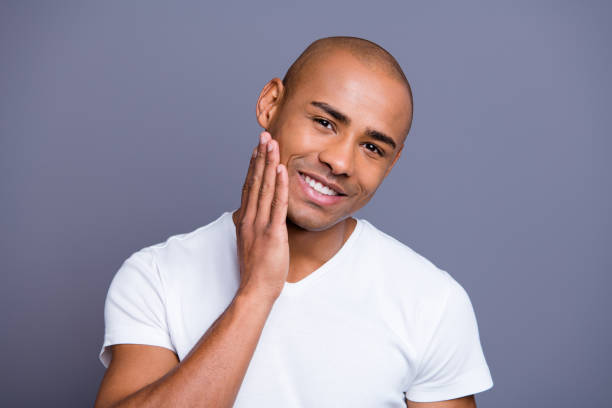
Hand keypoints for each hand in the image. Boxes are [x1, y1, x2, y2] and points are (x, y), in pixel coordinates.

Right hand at [234, 131, 288, 301]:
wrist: (255, 289)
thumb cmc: (256, 270)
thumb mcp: (251, 243)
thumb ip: (252, 226)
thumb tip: (254, 217)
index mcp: (245, 220)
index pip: (249, 187)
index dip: (253, 166)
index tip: (256, 149)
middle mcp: (249, 218)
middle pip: (255, 181)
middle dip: (260, 157)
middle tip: (264, 136)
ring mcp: (259, 224)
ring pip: (264, 187)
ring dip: (268, 163)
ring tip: (271, 143)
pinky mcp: (272, 233)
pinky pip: (277, 204)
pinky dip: (279, 185)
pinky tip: (281, 169)